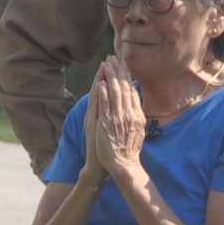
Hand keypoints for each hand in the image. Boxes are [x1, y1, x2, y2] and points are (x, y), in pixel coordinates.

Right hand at [82, 62, 108, 183]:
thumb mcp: (113, 129)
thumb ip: (116, 114)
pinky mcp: (96, 126)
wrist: (106, 165)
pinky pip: (97, 108)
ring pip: (99, 95)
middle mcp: (99, 115)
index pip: (108, 91)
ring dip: (102, 80)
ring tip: (106, 66)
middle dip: (108, 74)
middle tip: (110, 59)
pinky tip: (101, 85)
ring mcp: (98, 119)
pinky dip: (99, 96)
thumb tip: (127, 101)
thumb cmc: (110, 148)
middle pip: (103, 90)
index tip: (116, 64)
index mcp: (103, 114)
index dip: (112, 77)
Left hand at [95, 56, 145, 177]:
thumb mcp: (139, 130)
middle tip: (114, 58)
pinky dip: (104, 94)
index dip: (128, 77)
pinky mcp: (107, 124)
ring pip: (115, 93)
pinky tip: (102, 83)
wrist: (124, 164)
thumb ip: (137, 116)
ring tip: (107, 65)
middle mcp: (130, 114)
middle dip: (119, 72)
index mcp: (138, 115)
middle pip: (125, 88)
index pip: (133, 91)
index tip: (124, 65)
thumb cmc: (130, 149)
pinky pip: (105, 106)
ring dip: (111, 78)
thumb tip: (137, 105)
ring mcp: (118, 118)